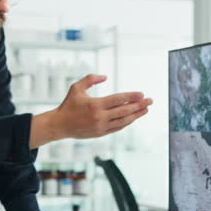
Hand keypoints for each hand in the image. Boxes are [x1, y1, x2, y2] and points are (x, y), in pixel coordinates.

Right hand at [30, 74, 151, 147]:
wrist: (59, 125)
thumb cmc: (68, 104)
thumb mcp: (76, 87)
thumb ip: (91, 79)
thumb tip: (105, 76)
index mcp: (95, 104)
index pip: (118, 99)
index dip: (132, 96)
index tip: (142, 94)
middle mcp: (100, 117)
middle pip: (125, 110)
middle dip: (139, 105)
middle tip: (150, 101)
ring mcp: (101, 126)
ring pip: (124, 121)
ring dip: (136, 115)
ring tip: (146, 110)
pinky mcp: (100, 133)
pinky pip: (118, 127)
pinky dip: (127, 122)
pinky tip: (133, 117)